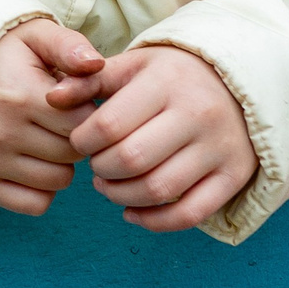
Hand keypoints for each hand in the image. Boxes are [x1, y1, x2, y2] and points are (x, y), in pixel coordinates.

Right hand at [0, 18, 105, 214]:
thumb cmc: (2, 58)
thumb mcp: (33, 37)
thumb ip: (69, 45)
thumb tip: (96, 64)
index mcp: (17, 95)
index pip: (84, 123)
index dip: (86, 112)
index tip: (70, 101)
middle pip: (73, 154)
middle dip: (72, 137)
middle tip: (54, 120)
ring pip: (59, 182)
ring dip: (59, 163)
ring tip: (41, 138)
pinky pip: (36, 204)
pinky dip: (41, 189)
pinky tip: (30, 162)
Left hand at [58, 45, 257, 231]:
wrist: (238, 82)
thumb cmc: (171, 75)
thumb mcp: (132, 65)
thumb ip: (88, 81)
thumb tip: (50, 99)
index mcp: (167, 82)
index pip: (110, 124)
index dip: (83, 141)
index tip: (79, 142)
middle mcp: (197, 114)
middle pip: (132, 160)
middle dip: (101, 170)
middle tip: (94, 167)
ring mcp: (219, 148)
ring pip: (158, 190)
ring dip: (121, 196)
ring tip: (108, 186)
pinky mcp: (234, 176)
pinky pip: (190, 213)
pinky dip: (155, 222)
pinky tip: (131, 212)